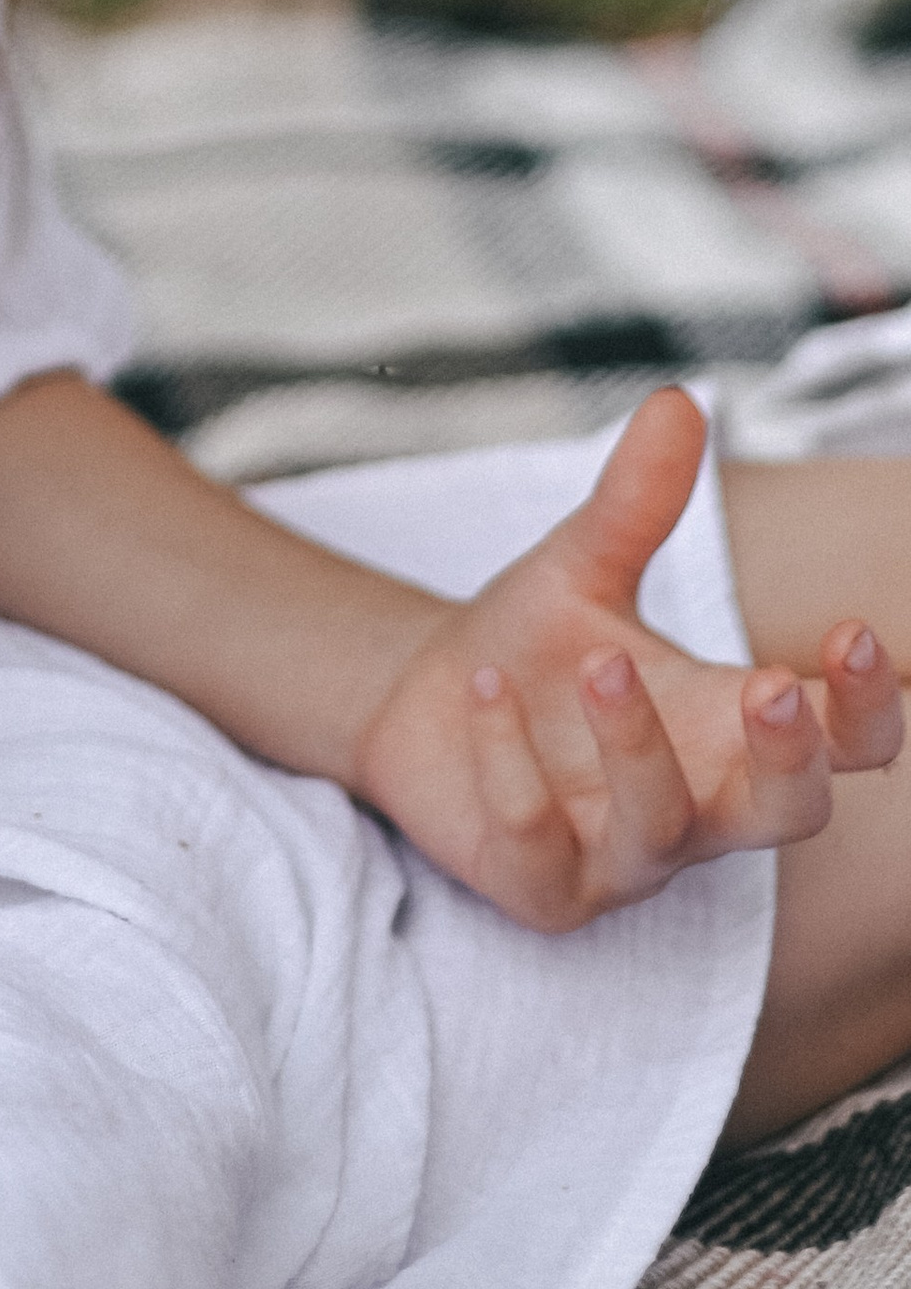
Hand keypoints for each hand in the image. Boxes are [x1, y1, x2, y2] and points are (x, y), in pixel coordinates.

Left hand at [351, 389, 902, 929]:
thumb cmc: (537, 649)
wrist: (423, 704)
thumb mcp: (585, 565)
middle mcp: (700, 803)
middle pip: (791, 813)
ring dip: (637, 746)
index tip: (855, 630)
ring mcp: (625, 857)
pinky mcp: (544, 887)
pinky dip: (515, 770)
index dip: (869, 702)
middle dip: (791, 759)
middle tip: (771, 687)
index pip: (843, 739)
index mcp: (732, 727)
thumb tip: (677, 400)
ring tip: (599, 661)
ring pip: (665, 829)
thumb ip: (636, 501)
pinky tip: (486, 692)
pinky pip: (541, 845)